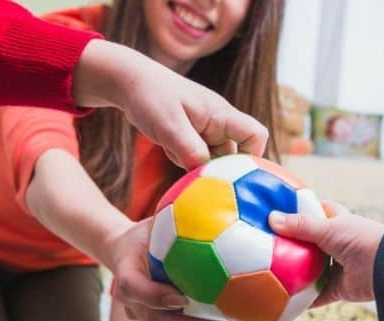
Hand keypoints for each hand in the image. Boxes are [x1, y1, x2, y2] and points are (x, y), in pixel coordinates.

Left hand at [73, 40, 267, 168]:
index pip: (255, 135)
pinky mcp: (190, 135)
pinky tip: (168, 149)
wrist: (127, 80)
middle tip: (196, 176)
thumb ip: (190, 150)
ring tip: (174, 153)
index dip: (252, 157)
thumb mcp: (169, 126)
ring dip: (197, 165)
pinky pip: (196, 156)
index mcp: (221, 114)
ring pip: (212, 158)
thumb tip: (206, 174)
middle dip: (218, 169)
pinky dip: (184, 160)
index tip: (232, 174)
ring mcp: (204, 129)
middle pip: (234, 154)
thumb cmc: (149, 96)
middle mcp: (217, 122)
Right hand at [103, 218, 237, 320]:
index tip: (181, 298)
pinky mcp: (154, 317)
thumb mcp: (155, 218)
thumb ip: (177, 213)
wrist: (121, 250)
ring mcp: (140, 312)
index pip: (133, 287)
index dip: (155, 295)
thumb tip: (212, 195)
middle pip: (155, 320)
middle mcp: (130, 298)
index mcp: (125, 270)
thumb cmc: (145, 231)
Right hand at [268, 202, 383, 306]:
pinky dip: (304, 300)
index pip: (318, 211)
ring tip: (270, 273)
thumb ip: (300, 225)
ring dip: (296, 272)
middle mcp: (337, 244)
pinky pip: (317, 296)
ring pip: (312, 269)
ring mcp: (338, 267)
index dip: (302, 210)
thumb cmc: (360, 239)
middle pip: (310, 243)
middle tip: (268, 245)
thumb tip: (271, 219)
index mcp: (339, 222)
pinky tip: (284, 301)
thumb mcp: (327, 227)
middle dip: (293, 244)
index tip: (280, 213)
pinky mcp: (338, 288)